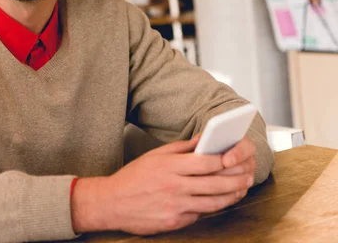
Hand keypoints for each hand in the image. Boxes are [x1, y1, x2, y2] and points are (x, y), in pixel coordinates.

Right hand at [71, 137, 253, 235]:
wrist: (112, 202)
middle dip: (236, 180)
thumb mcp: (154, 155)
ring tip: (241, 190)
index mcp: (169, 166)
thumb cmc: (134, 176)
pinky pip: (199, 214)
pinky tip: (221, 201)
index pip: (206, 162)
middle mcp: (174, 186)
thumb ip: (181, 148)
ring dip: (231, 196)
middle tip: (248, 176)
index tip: (235, 159)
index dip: (225, 161)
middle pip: (215, 183)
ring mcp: (175, 206)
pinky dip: (212, 207)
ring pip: (213, 202)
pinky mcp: (174, 221)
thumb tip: (203, 139)